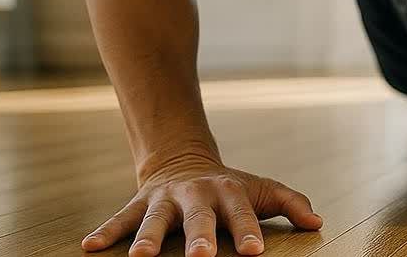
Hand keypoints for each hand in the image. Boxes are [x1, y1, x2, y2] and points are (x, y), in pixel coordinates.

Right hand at [80, 151, 323, 255]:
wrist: (184, 159)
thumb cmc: (230, 188)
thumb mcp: (261, 190)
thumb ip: (289, 203)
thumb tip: (317, 222)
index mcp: (228, 191)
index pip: (242, 212)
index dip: (248, 231)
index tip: (254, 253)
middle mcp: (195, 194)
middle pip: (198, 217)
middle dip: (199, 237)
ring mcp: (165, 199)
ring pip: (154, 218)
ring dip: (147, 238)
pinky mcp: (139, 204)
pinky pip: (120, 218)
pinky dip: (106, 232)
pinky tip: (89, 247)